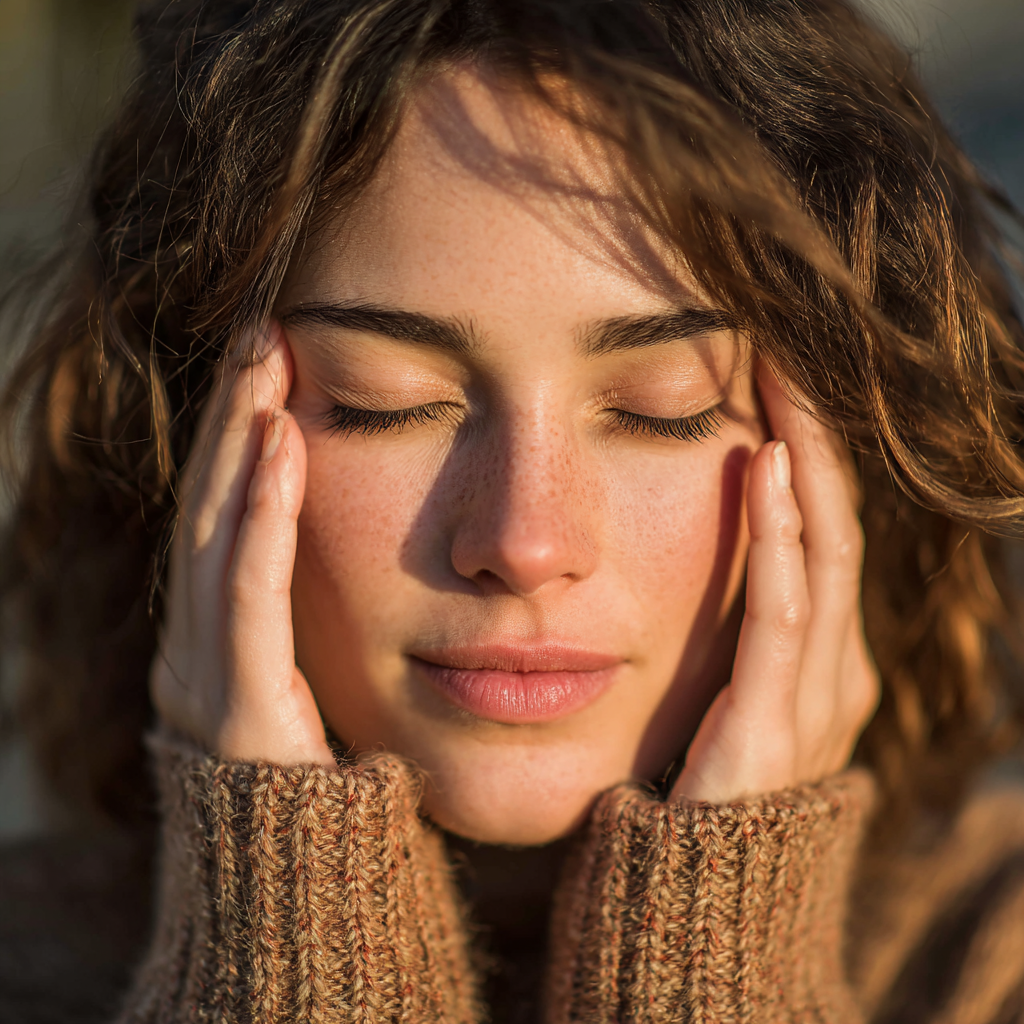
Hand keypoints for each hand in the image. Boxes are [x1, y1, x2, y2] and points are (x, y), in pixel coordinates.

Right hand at [150, 323, 333, 764]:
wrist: (301, 891)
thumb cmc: (323, 779)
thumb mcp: (314, 677)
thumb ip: (310, 616)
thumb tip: (342, 555)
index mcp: (215, 632)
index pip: (224, 507)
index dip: (239, 426)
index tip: (272, 353)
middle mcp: (194, 641)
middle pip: (211, 500)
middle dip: (232, 408)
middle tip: (260, 322)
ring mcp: (203, 672)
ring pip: (217, 529)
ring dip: (240, 437)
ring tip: (263, 356)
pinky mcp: (236, 706)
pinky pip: (248, 594)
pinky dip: (261, 517)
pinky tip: (280, 445)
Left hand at [671, 367, 878, 803]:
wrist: (682, 913)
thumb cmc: (683, 798)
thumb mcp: (717, 705)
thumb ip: (726, 644)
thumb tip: (699, 574)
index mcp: (822, 668)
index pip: (823, 535)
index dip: (808, 453)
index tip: (771, 378)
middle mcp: (836, 677)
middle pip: (835, 528)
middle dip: (813, 436)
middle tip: (786, 350)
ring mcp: (816, 702)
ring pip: (823, 554)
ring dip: (804, 461)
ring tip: (781, 378)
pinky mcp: (774, 725)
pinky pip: (783, 612)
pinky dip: (780, 537)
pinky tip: (768, 467)